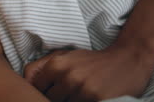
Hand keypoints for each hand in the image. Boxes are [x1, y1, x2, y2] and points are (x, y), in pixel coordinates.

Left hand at [24, 45, 153, 101]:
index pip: (36, 87)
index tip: (50, 89)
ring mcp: (82, 89)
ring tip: (78, 93)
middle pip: (49, 99)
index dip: (41, 91)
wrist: (127, 60)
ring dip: (69, 101)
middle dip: (55, 98)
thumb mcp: (65, 56)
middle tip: (67, 92)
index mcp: (56, 64)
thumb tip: (25, 81)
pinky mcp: (96, 100)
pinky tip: (87, 98)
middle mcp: (67, 76)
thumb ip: (41, 67)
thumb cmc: (91, 60)